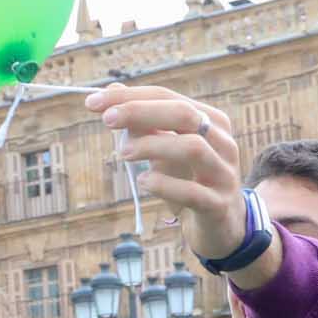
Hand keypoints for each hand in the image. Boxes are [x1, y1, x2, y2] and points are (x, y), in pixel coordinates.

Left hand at [89, 84, 250, 259]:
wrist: (222, 224)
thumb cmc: (189, 179)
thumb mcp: (166, 148)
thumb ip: (144, 122)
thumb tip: (111, 93)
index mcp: (211, 120)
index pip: (168, 97)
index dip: (131, 97)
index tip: (93, 102)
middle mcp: (222, 142)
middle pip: (184, 114)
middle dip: (141, 112)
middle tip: (107, 120)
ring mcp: (223, 174)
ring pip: (193, 147)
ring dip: (153, 145)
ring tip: (123, 154)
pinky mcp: (218, 205)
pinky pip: (192, 192)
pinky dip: (163, 185)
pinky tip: (143, 182)